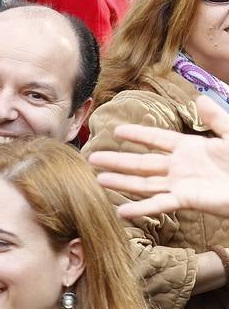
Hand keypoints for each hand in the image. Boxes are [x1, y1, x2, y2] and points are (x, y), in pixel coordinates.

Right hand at [88, 96, 228, 217]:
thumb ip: (215, 118)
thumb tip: (200, 98)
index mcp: (188, 147)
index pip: (156, 139)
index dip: (137, 134)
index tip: (116, 130)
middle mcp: (178, 167)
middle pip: (141, 163)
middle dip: (117, 160)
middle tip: (93, 158)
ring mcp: (180, 185)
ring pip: (144, 183)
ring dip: (121, 182)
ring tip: (98, 180)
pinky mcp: (186, 201)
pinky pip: (159, 204)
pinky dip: (141, 208)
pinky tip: (122, 210)